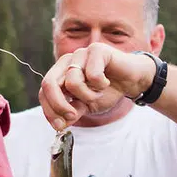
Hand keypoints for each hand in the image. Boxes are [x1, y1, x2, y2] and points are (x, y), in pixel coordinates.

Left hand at [39, 43, 157, 130]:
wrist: (132, 80)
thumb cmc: (108, 91)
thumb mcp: (87, 106)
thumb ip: (72, 113)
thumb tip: (59, 125)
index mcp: (61, 74)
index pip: (44, 91)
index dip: (49, 110)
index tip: (59, 126)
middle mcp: (67, 62)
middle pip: (49, 83)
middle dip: (59, 105)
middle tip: (73, 115)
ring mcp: (80, 54)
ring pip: (72, 82)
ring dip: (87, 95)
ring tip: (98, 93)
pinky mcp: (96, 50)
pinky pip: (92, 74)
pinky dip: (100, 85)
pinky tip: (107, 82)